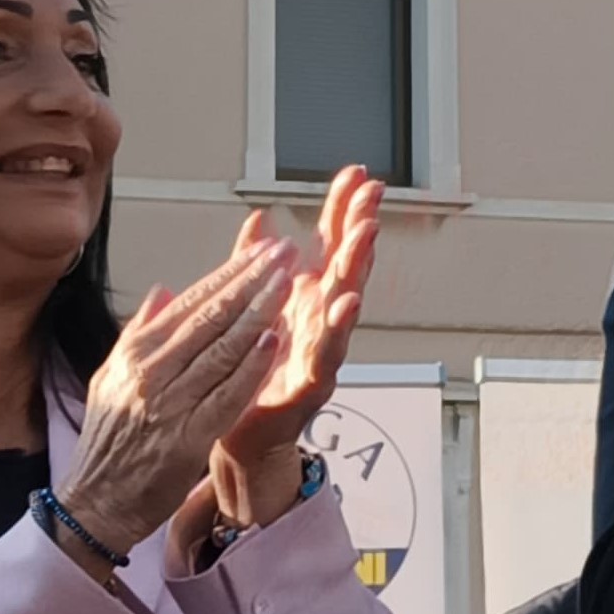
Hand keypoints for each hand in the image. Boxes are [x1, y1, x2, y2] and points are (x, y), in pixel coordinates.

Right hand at [60, 244, 291, 569]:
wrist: (95, 502)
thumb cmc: (108, 441)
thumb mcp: (109, 377)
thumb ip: (138, 332)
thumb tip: (163, 290)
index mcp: (135, 354)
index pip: (190, 301)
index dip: (229, 272)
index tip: (261, 249)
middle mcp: (150, 373)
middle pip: (210, 317)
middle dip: (251, 280)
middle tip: (284, 252)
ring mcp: (169, 404)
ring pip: (222, 349)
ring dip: (258, 312)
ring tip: (287, 282)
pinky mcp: (187, 437)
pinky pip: (227, 394)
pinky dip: (251, 365)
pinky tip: (274, 340)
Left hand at [205, 168, 386, 530]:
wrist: (243, 437)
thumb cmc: (250, 374)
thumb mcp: (251, 307)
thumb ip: (256, 263)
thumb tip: (259, 219)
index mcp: (305, 299)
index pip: (329, 244)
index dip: (342, 208)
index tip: (355, 176)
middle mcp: (320, 320)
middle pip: (345, 265)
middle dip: (359, 229)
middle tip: (371, 196)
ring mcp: (321, 350)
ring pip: (344, 303)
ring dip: (357, 268)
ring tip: (366, 236)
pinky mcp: (311, 383)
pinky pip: (327, 352)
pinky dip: (338, 328)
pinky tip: (346, 304)